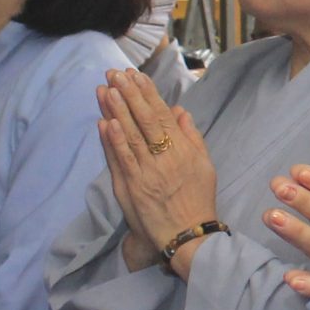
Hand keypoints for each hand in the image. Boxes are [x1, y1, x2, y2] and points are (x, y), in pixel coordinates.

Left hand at [95, 68, 218, 274]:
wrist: (188, 236)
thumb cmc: (198, 200)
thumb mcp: (204, 166)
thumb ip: (192, 137)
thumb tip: (179, 111)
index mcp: (183, 151)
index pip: (162, 115)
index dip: (148, 94)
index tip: (136, 75)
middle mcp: (165, 159)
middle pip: (143, 121)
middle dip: (128, 95)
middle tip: (115, 74)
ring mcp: (146, 173)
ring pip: (129, 136)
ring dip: (116, 111)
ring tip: (106, 89)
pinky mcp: (131, 188)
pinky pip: (120, 160)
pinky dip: (112, 141)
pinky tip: (105, 122)